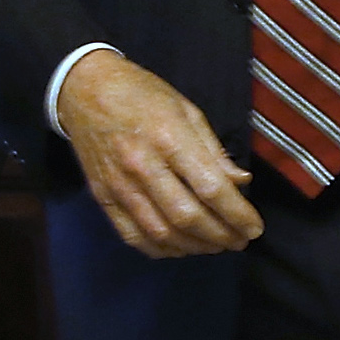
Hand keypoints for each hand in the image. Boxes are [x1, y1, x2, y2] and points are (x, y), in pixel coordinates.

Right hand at [56, 48, 264, 257]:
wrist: (85, 90)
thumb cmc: (142, 95)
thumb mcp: (187, 110)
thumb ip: (214, 150)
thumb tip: (241, 181)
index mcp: (169, 138)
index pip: (210, 188)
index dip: (237, 214)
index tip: (255, 227)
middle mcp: (143, 166)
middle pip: (187, 217)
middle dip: (221, 236)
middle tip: (240, 241)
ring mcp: (119, 186)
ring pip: (161, 233)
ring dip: (195, 247)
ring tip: (216, 245)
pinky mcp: (103, 198)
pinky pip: (133, 236)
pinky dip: (161, 249)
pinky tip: (182, 247)